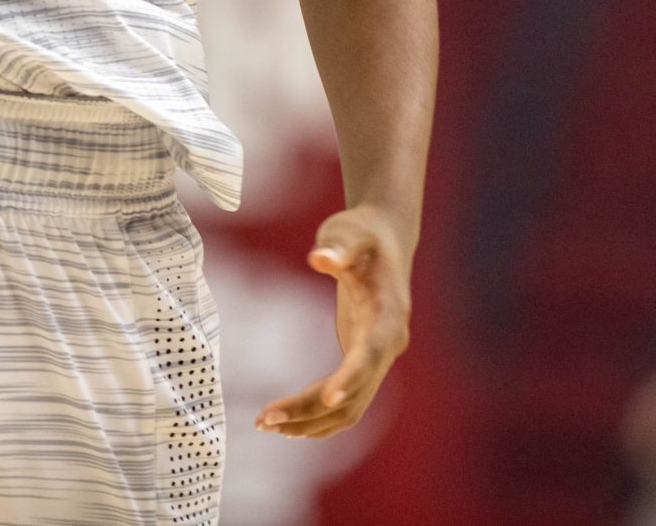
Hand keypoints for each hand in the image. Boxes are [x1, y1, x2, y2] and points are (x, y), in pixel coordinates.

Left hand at [254, 204, 412, 438]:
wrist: (384, 239)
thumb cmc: (362, 233)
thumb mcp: (349, 231)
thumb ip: (338, 247)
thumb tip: (320, 259)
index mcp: (390, 313)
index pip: (372, 352)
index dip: (352, 377)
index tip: (328, 397)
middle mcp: (389, 344)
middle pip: (355, 392)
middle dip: (311, 409)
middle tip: (264, 418)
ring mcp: (378, 358)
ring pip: (350, 407)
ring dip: (311, 422)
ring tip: (266, 424)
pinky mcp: (364, 363)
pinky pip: (346, 402)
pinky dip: (319, 417)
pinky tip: (289, 424)